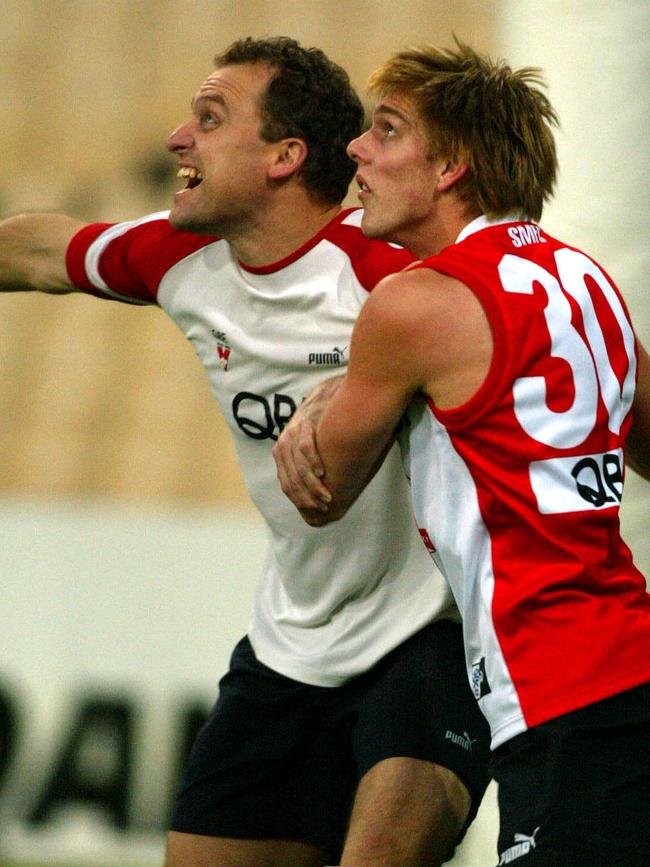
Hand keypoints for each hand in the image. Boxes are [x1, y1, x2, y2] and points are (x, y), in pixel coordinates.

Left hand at [272, 376, 342, 512]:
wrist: (327, 395)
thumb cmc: (321, 425)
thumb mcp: (307, 444)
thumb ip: (307, 465)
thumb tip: (316, 493)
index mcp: (282, 453)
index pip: (287, 484)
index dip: (300, 500)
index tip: (316, 510)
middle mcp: (283, 444)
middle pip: (292, 479)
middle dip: (308, 497)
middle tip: (323, 507)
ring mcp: (293, 434)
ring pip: (299, 467)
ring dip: (313, 485)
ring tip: (326, 496)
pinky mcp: (305, 425)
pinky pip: (305, 448)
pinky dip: (313, 462)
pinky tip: (323, 473)